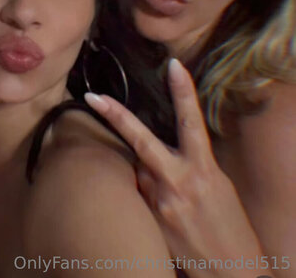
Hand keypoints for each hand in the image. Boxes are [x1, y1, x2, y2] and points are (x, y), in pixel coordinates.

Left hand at [85, 58, 271, 277]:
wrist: (231, 274)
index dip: (183, 91)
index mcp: (203, 169)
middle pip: (141, 141)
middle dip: (115, 116)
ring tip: (168, 193)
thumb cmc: (230, 227)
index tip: (173, 65)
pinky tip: (160, 209)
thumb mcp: (218, 186)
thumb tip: (169, 147)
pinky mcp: (146, 220)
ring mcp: (158, 202)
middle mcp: (177, 181)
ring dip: (142, 171)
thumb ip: (191, 163)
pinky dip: (141, 192)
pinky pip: (136, 194)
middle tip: (91, 97)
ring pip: (136, 170)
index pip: (191, 122)